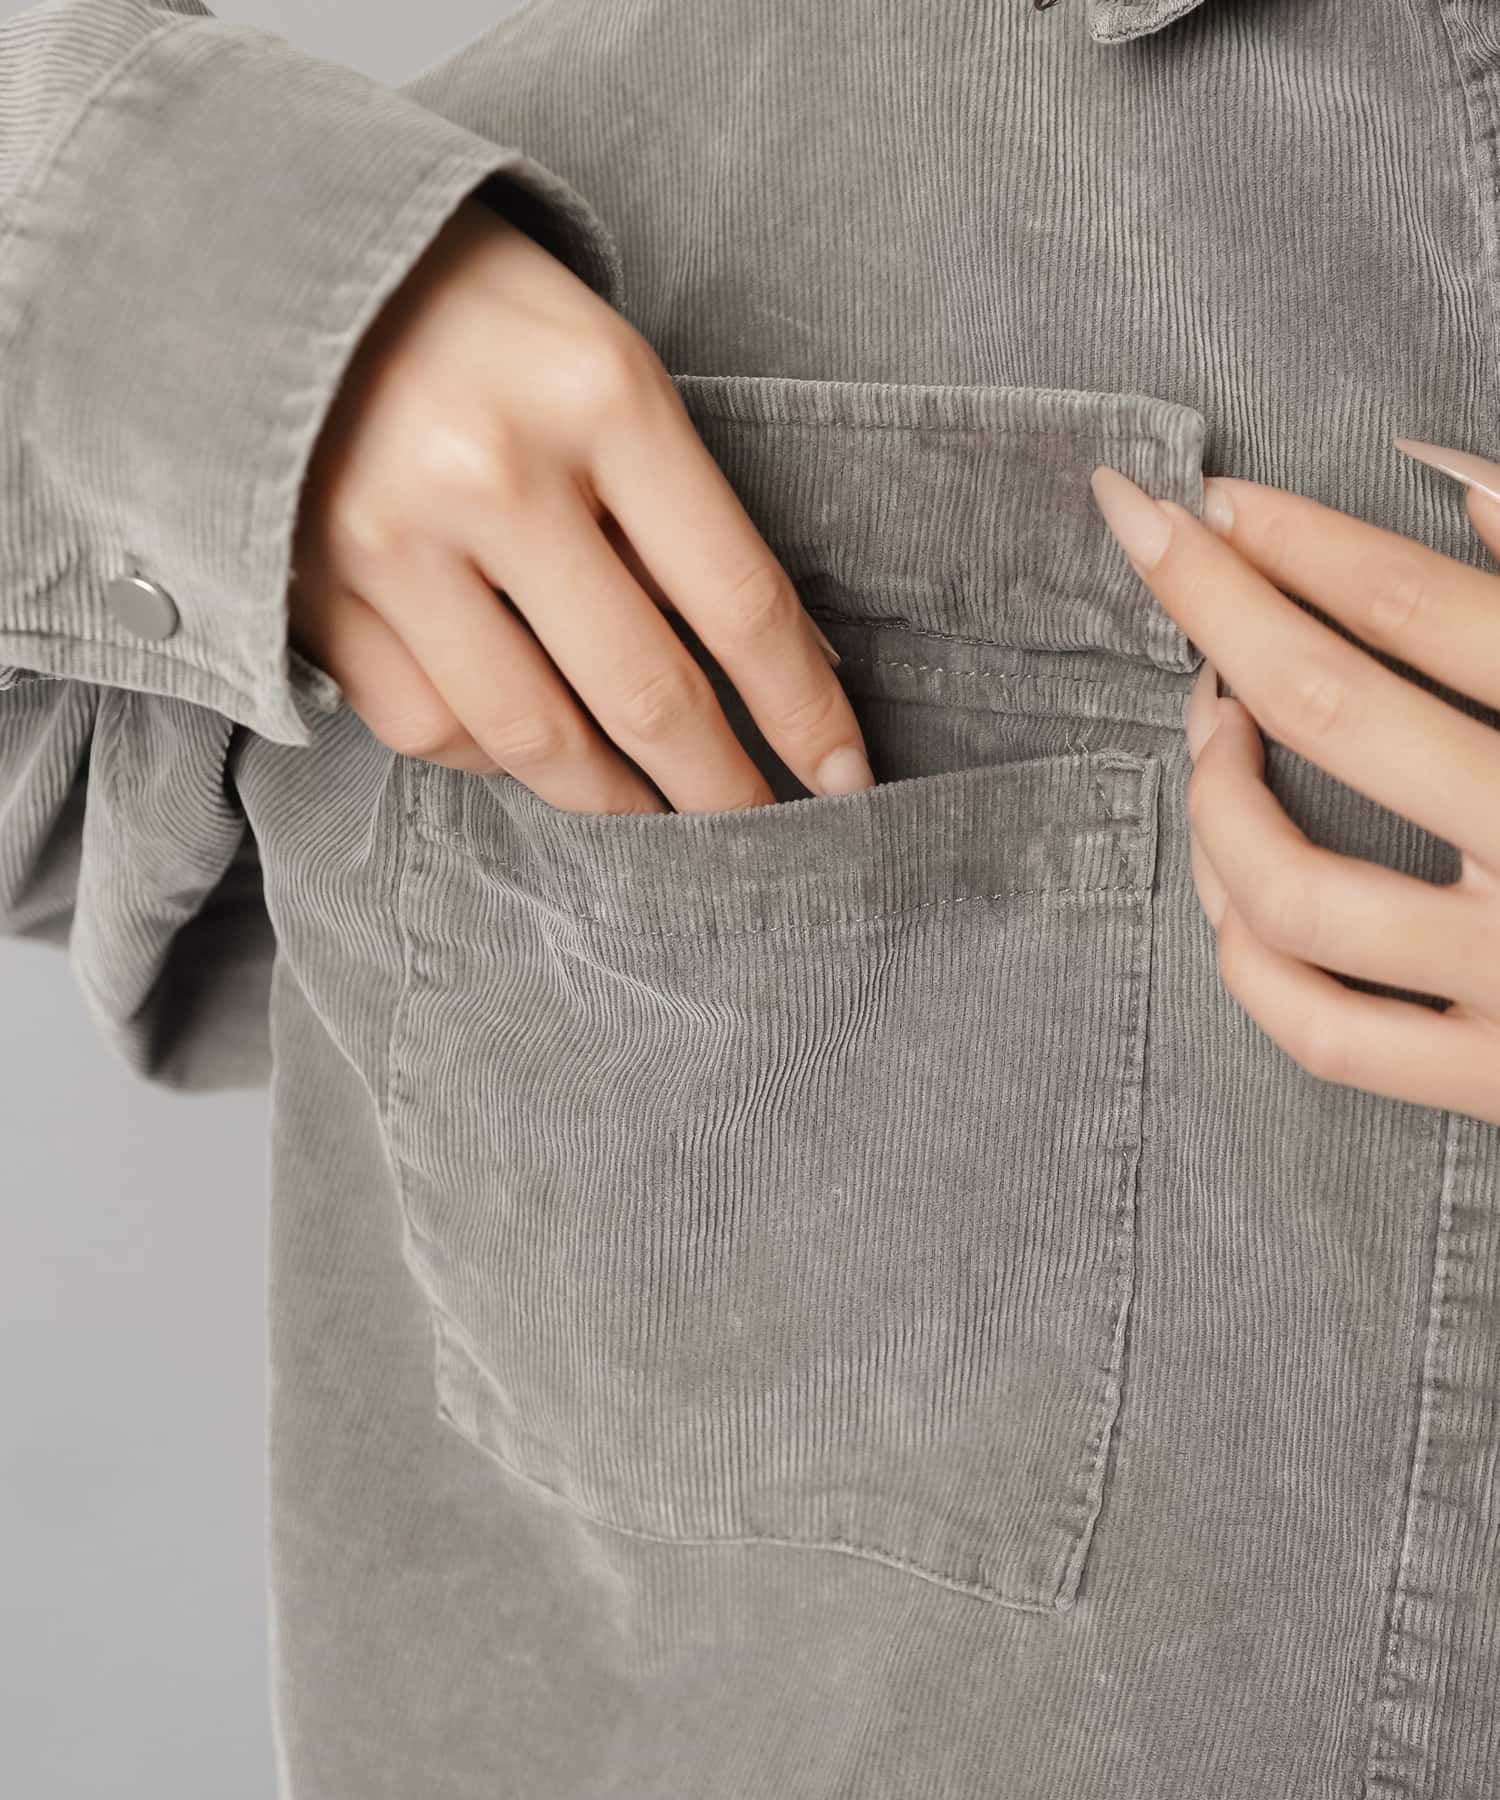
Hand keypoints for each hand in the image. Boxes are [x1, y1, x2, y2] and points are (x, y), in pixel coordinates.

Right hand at [288, 197, 871, 814]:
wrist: (257, 256)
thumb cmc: (471, 310)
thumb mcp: (601, 361)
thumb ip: (671, 506)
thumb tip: (773, 662)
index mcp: (598, 396)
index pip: (736, 598)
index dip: (802, 708)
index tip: (844, 777)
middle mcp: (494, 477)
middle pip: (645, 693)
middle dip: (719, 788)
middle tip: (758, 834)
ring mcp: (393, 545)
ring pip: (534, 739)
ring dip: (613, 801)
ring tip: (654, 816)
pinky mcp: (315, 596)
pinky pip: (431, 728)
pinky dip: (493, 759)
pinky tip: (526, 747)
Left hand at [1090, 448, 1499, 1125]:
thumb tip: (1454, 479)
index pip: (1423, 606)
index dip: (1301, 541)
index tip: (1215, 500)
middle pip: (1333, 710)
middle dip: (1217, 607)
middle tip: (1149, 539)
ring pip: (1291, 886)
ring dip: (1215, 793)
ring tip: (1208, 730)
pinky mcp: (1493, 1080)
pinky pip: (1318, 1029)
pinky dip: (1243, 952)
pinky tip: (1229, 885)